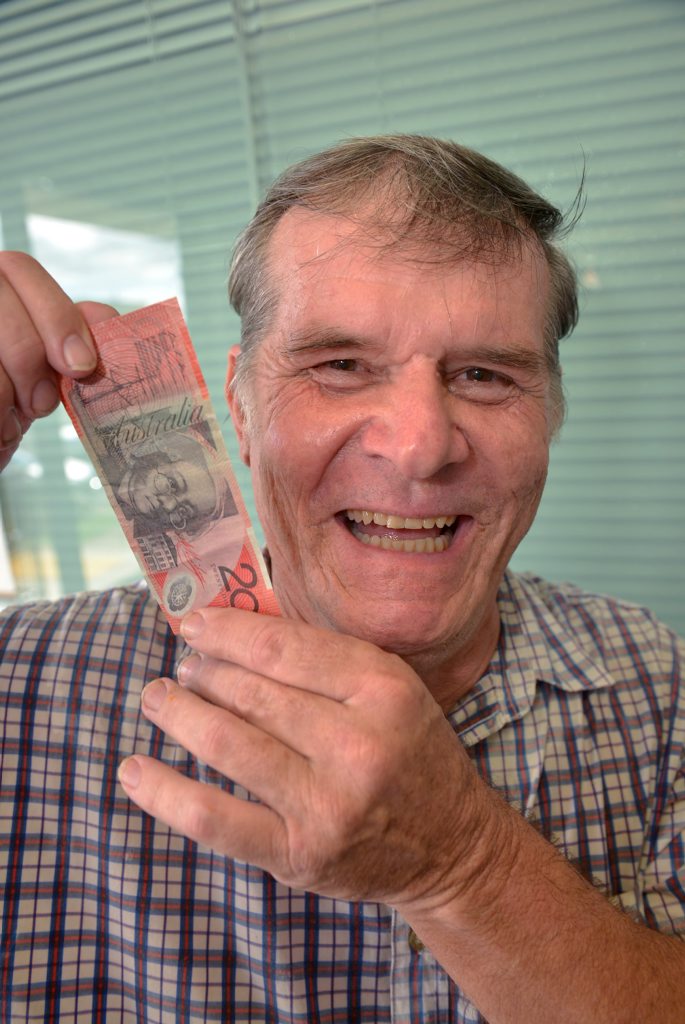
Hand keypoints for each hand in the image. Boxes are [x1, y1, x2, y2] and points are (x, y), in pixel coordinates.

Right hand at [0, 251, 117, 470]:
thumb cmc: (16, 392)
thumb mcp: (51, 365)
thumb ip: (79, 335)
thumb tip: (104, 321)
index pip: (22, 269)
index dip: (56, 316)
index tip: (81, 368)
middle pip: (1, 303)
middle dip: (29, 356)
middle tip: (42, 403)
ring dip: (4, 390)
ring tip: (13, 418)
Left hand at [118, 606, 496, 908]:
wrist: (452, 846)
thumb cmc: (410, 752)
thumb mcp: (391, 689)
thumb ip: (324, 661)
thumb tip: (232, 631)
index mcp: (384, 690)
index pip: (284, 647)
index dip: (227, 630)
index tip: (193, 622)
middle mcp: (359, 745)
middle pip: (252, 691)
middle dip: (203, 671)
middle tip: (184, 666)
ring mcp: (328, 804)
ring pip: (228, 744)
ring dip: (179, 714)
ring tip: (160, 698)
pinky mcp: (299, 854)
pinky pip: (214, 818)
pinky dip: (164, 792)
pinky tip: (135, 770)